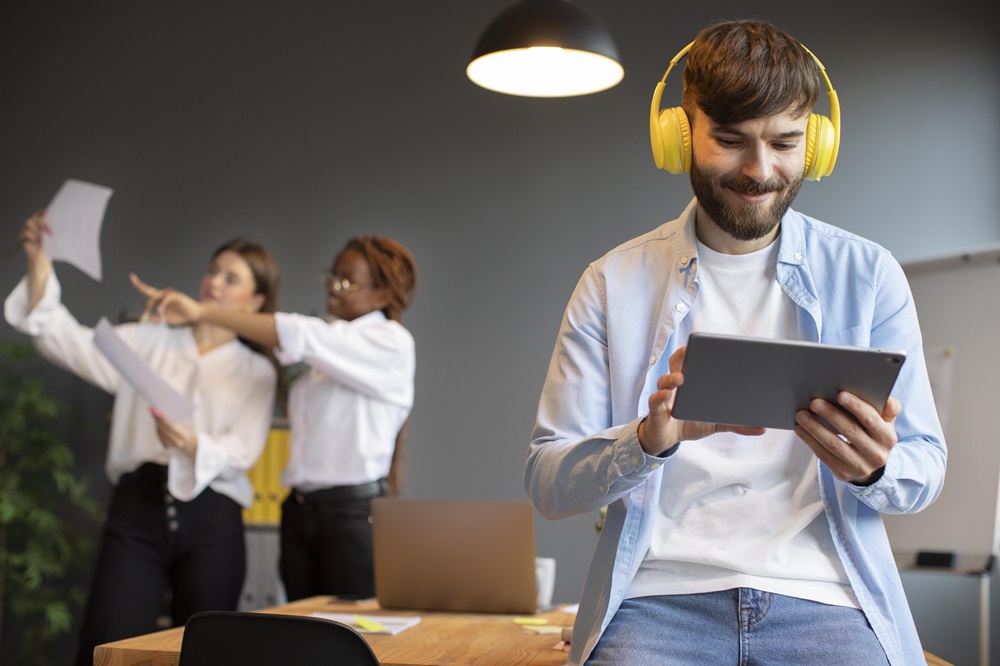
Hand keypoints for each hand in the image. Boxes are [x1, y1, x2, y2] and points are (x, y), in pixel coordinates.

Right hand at [19, 210, 50, 265]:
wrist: (42, 257)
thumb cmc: (48, 246)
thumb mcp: (52, 236)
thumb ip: (53, 228)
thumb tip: (60, 221)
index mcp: (40, 224)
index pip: (38, 214)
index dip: (41, 212)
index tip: (46, 212)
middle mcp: (32, 226)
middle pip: (33, 217)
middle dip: (41, 221)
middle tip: (49, 230)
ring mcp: (26, 231)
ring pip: (28, 223)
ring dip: (37, 229)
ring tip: (43, 236)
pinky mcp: (23, 237)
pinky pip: (25, 232)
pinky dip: (32, 236)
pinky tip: (36, 240)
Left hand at [130, 273, 201, 324]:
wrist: (195, 315)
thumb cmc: (181, 316)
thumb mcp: (165, 319)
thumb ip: (155, 318)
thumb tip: (144, 320)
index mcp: (160, 298)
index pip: (147, 290)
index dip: (138, 283)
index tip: (131, 276)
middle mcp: (163, 293)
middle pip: (148, 293)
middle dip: (145, 304)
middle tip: (145, 315)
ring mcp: (170, 293)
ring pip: (155, 297)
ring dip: (153, 308)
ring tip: (159, 318)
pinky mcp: (176, 295)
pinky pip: (164, 299)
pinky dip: (161, 306)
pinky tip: (161, 313)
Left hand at [150, 407, 197, 455]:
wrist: (188, 443)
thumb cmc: (186, 430)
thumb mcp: (185, 425)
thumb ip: (176, 420)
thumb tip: (164, 411)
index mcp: (184, 436)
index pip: (171, 426)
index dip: (163, 418)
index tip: (157, 411)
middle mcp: (177, 442)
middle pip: (164, 429)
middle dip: (158, 418)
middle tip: (153, 409)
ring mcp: (171, 445)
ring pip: (160, 432)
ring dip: (156, 421)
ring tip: (153, 412)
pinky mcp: (165, 446)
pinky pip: (159, 435)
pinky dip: (158, 427)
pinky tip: (156, 419)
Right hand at [639, 346, 766, 454]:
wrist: (668, 439)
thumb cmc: (690, 423)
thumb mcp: (717, 423)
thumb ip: (737, 423)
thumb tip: (763, 428)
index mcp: (691, 383)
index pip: (693, 362)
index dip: (699, 351)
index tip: (710, 343)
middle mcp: (676, 386)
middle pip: (676, 363)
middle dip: (682, 355)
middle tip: (690, 350)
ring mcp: (664, 397)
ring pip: (664, 380)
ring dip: (671, 377)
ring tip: (681, 378)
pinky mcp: (656, 411)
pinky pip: (655, 401)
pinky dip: (659, 397)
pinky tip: (665, 395)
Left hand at [794, 392, 900, 484]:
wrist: (871, 467)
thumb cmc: (873, 435)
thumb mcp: (885, 423)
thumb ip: (888, 409)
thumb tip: (887, 399)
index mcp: (887, 438)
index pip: (871, 419)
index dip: (856, 406)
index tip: (839, 394)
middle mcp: (876, 454)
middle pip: (850, 431)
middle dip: (831, 415)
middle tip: (814, 402)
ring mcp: (859, 466)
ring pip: (834, 444)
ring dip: (815, 428)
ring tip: (801, 415)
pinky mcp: (843, 473)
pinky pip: (823, 455)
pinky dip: (810, 440)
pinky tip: (800, 429)